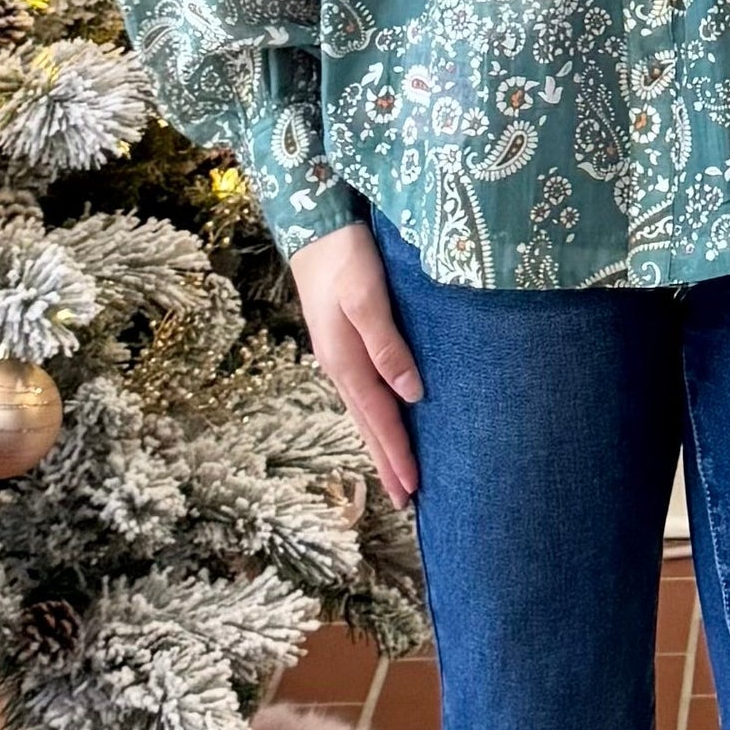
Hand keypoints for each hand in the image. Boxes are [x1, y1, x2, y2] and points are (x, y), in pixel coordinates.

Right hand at [291, 219, 423, 508]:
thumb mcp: (366, 297)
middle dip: (387, 463)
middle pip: (368, 425)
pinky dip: (375, 417)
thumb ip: (387, 344)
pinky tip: (385, 421)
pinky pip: (363, 393)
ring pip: (364, 412)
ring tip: (397, 475)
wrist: (314, 225)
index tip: (415, 491)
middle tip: (407, 503)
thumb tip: (411, 393)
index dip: (397, 455)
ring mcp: (339, 356)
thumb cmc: (345, 256)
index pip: (379, 419)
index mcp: (346, 361)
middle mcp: (340, 366)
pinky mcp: (343, 343)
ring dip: (381, 445)